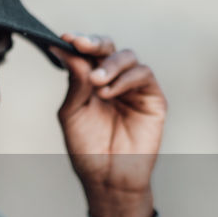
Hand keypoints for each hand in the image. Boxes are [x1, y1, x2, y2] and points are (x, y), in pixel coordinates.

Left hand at [51, 34, 166, 216]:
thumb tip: (67, 50)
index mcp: (90, 81)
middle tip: (81, 45)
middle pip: (108, 48)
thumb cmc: (87, 149)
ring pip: (127, 56)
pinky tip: (108, 92)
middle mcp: (113, 80)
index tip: (64, 38)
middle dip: (95, 43)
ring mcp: (133, 88)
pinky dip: (125, 78)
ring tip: (96, 83)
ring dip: (110, 64)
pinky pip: (143, 75)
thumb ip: (74, 83)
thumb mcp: (72, 113)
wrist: (108, 178)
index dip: (78, 42)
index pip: (86, 53)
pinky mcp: (152, 98)